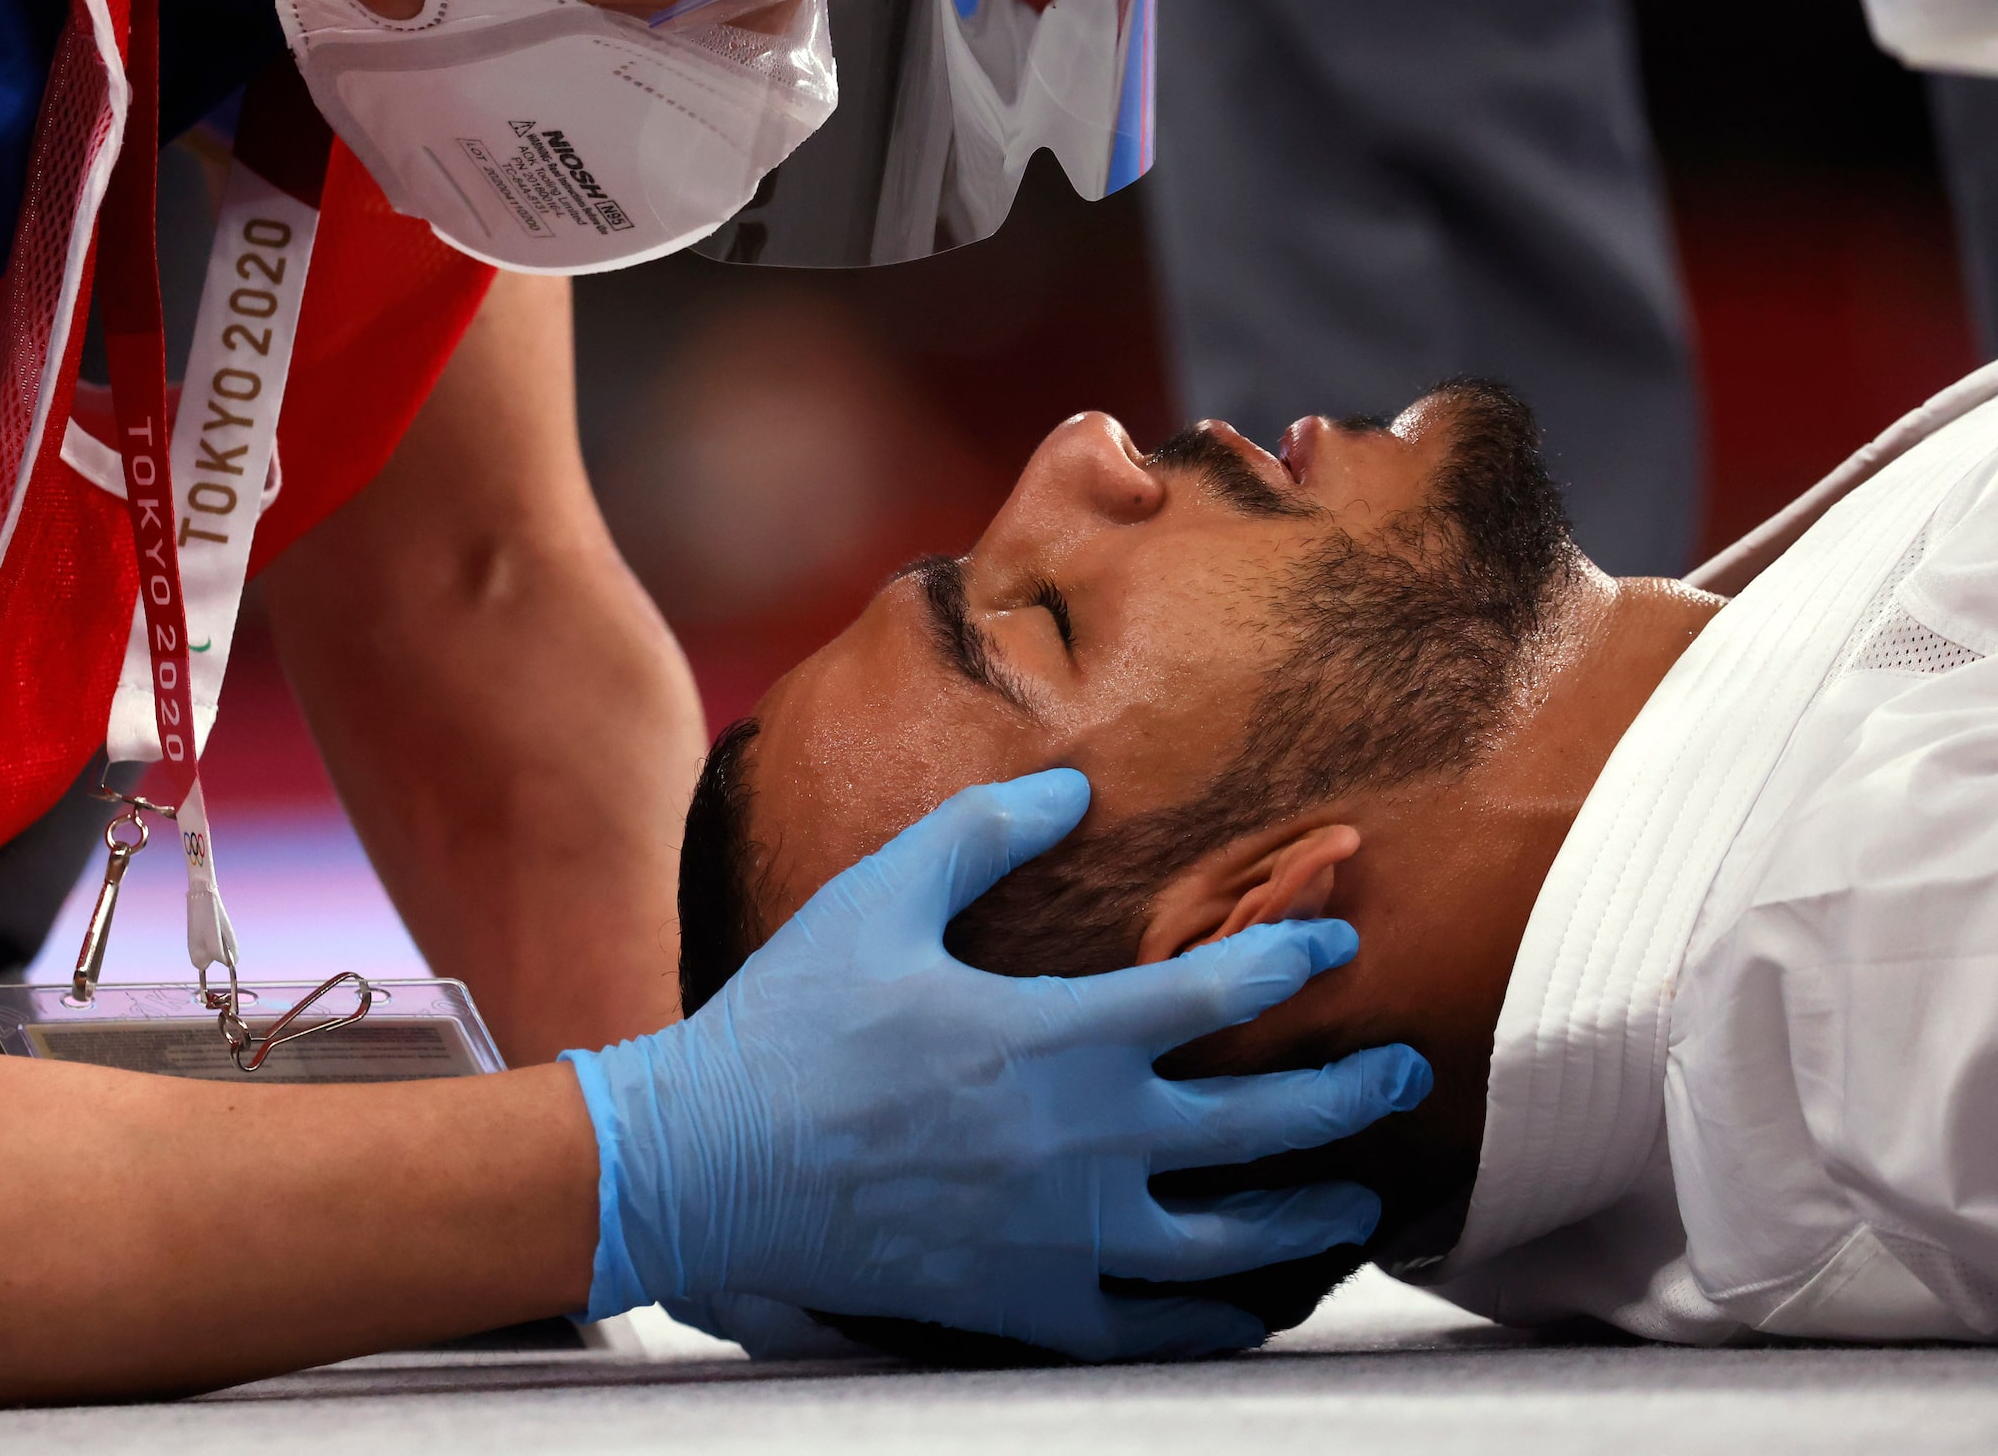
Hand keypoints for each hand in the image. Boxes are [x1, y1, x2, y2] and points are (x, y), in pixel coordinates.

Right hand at [563, 771, 1431, 1361]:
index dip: (1289, 961)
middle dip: (1351, 1096)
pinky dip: (1220, 1320)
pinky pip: (1153, 1329)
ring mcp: (1063, 1237)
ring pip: (1232, 1240)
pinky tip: (1254, 1307)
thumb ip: (984, 834)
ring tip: (1359, 1204)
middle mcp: (1084, 1143)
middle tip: (1404, 1076)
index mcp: (1057, 1036)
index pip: (1215, 993)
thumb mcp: (882, 896)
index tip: (1335, 948)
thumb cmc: (793, 1022)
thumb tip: (1076, 786)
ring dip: (1312, 1216)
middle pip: (1262, 1124)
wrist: (712, 1163)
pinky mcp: (1027, 1305)